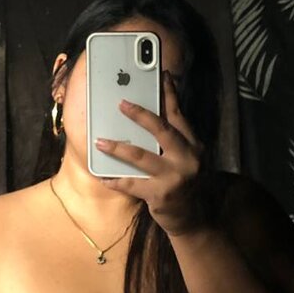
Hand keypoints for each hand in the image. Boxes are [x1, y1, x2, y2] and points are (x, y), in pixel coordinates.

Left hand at [94, 71, 218, 237]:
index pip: (179, 115)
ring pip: (141, 157)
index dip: (169, 94)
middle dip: (140, 115)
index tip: (161, 75)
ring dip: (118, 148)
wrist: (193, 218)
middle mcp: (187, 158)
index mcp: (193, 145)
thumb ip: (172, 139)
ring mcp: (175, 177)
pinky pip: (131, 184)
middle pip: (162, 130)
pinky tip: (102, 176)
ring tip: (100, 141)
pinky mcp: (161, 195)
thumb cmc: (183, 181)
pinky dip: (115, 180)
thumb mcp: (185, 158)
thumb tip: (147, 117)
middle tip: (121, 104)